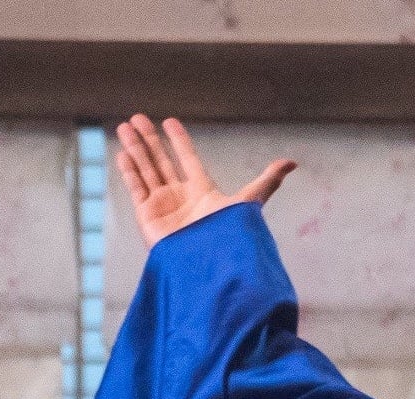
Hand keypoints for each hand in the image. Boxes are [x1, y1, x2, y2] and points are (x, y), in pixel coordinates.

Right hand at [112, 115, 294, 250]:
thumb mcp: (250, 201)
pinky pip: (135, 188)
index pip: (188, 159)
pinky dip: (128, 170)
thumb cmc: (230, 235)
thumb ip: (268, 181)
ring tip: (124, 125)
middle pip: (162, 161)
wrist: (210, 265)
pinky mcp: (148, 217)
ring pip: (146, 170)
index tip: (169, 122)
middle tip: (138, 117)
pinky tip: (122, 152)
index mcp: (203, 191)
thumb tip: (292, 162)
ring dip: (135, 147)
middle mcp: (181, 197)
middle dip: (150, 139)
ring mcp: (163, 206)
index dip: (179, 141)